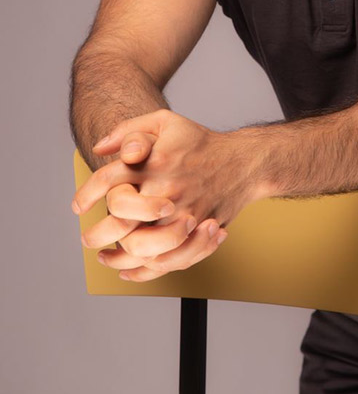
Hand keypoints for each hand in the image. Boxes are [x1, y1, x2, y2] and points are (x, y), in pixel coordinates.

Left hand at [73, 109, 265, 280]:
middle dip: (97, 234)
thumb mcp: (165, 122)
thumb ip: (129, 130)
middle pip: (120, 221)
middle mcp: (166, 190)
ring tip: (105, 257)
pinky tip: (129, 268)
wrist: (244, 162)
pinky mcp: (196, 233)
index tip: (78, 206)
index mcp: (154, 161)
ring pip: (141, 248)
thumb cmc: (200, 142)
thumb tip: (100, 148)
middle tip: (87, 239)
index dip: (87, 194)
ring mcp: (183, 214)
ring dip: (117, 258)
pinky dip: (144, 271)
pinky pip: (166, 261)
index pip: (109, 180)